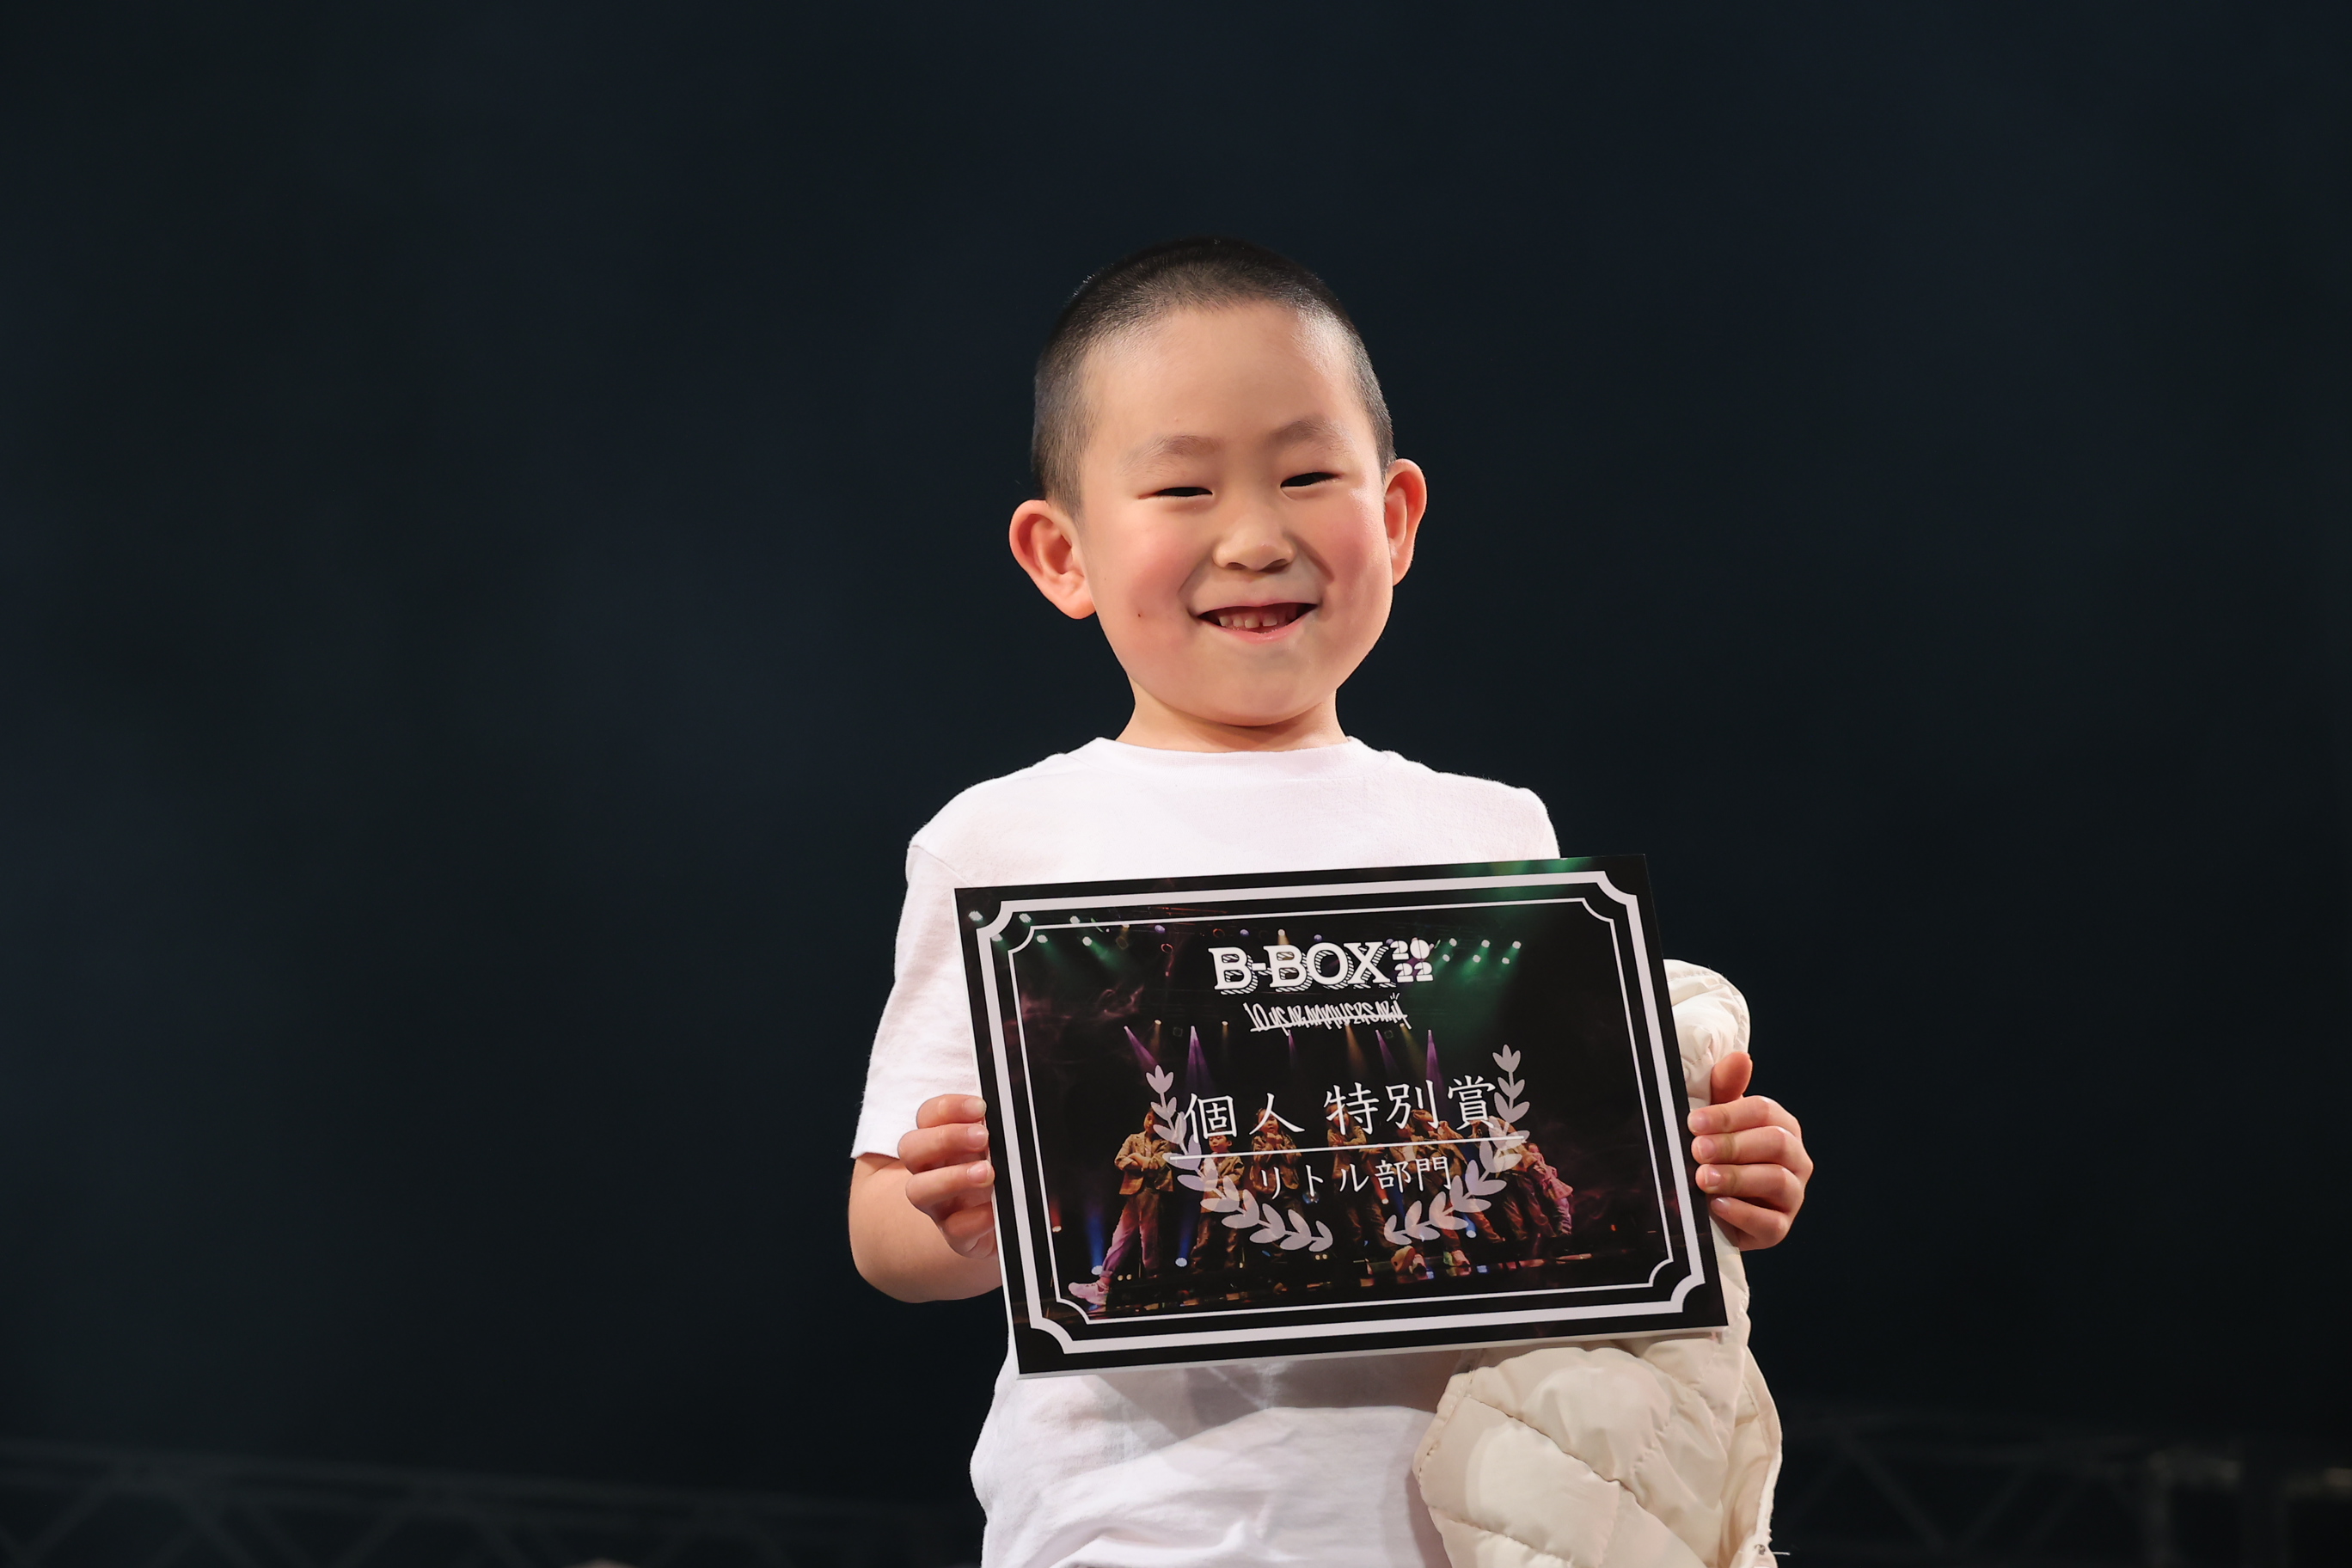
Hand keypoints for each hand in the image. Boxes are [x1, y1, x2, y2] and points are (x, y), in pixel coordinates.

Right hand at [898, 1094, 998, 1260]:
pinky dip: (975, 1218)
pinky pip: (954, 1229)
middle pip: (911, 1148)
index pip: (927, 1116)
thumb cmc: (1004, 1174)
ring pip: (919, 1191)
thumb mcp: (1002, 1146)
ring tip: (987, 1173)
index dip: (948, 1108)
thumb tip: (1011, 1112)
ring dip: (952, 1177)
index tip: (980, 1107)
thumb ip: (1001, 1128)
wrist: (1015, 1222)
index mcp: (942, 1142)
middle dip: (945, 1138)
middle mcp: (932, 1171)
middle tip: (982, 1136)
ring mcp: (940, 1205)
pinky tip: (996, 1210)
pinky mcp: (957, 1236)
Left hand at [1687, 1052, 1810, 1249]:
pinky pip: (1770, 1222)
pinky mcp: (1779, 1229)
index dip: (1729, 1115)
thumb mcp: (1712, 1121)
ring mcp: (1792, 1196)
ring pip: (1777, 1181)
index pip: (1765, 1111)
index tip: (1693, 1121)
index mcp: (1780, 1127)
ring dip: (1737, 1178)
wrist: (1704, 1206)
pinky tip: (1716, 1206)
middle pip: (1776, 1144)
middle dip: (1733, 1145)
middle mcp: (1795, 1159)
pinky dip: (1742, 1213)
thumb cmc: (1712, 1154)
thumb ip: (1724, 1089)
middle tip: (1697, 1150)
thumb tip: (1741, 1058)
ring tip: (1703, 1179)